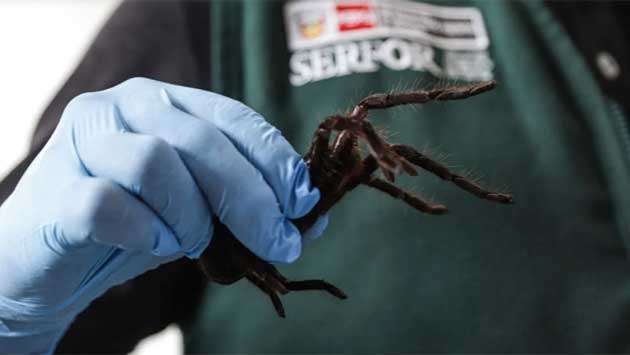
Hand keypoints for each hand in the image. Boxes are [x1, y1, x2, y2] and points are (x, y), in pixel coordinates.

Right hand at [0, 78, 324, 352]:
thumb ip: (250, 209)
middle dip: (252, 198)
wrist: (51, 261)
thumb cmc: (132, 226)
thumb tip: (312, 223)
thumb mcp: (201, 212)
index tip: (303, 202)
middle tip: (278, 242)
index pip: (233, 118)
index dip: (275, 159)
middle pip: (202, 141)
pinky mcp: (53, 188)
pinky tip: (154, 245)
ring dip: (191, 216)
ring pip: (155, 163)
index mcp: (166, 102)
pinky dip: (144, 232)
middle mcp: (124, 107)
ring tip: (192, 242)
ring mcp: (84, 141)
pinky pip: (107, 204)